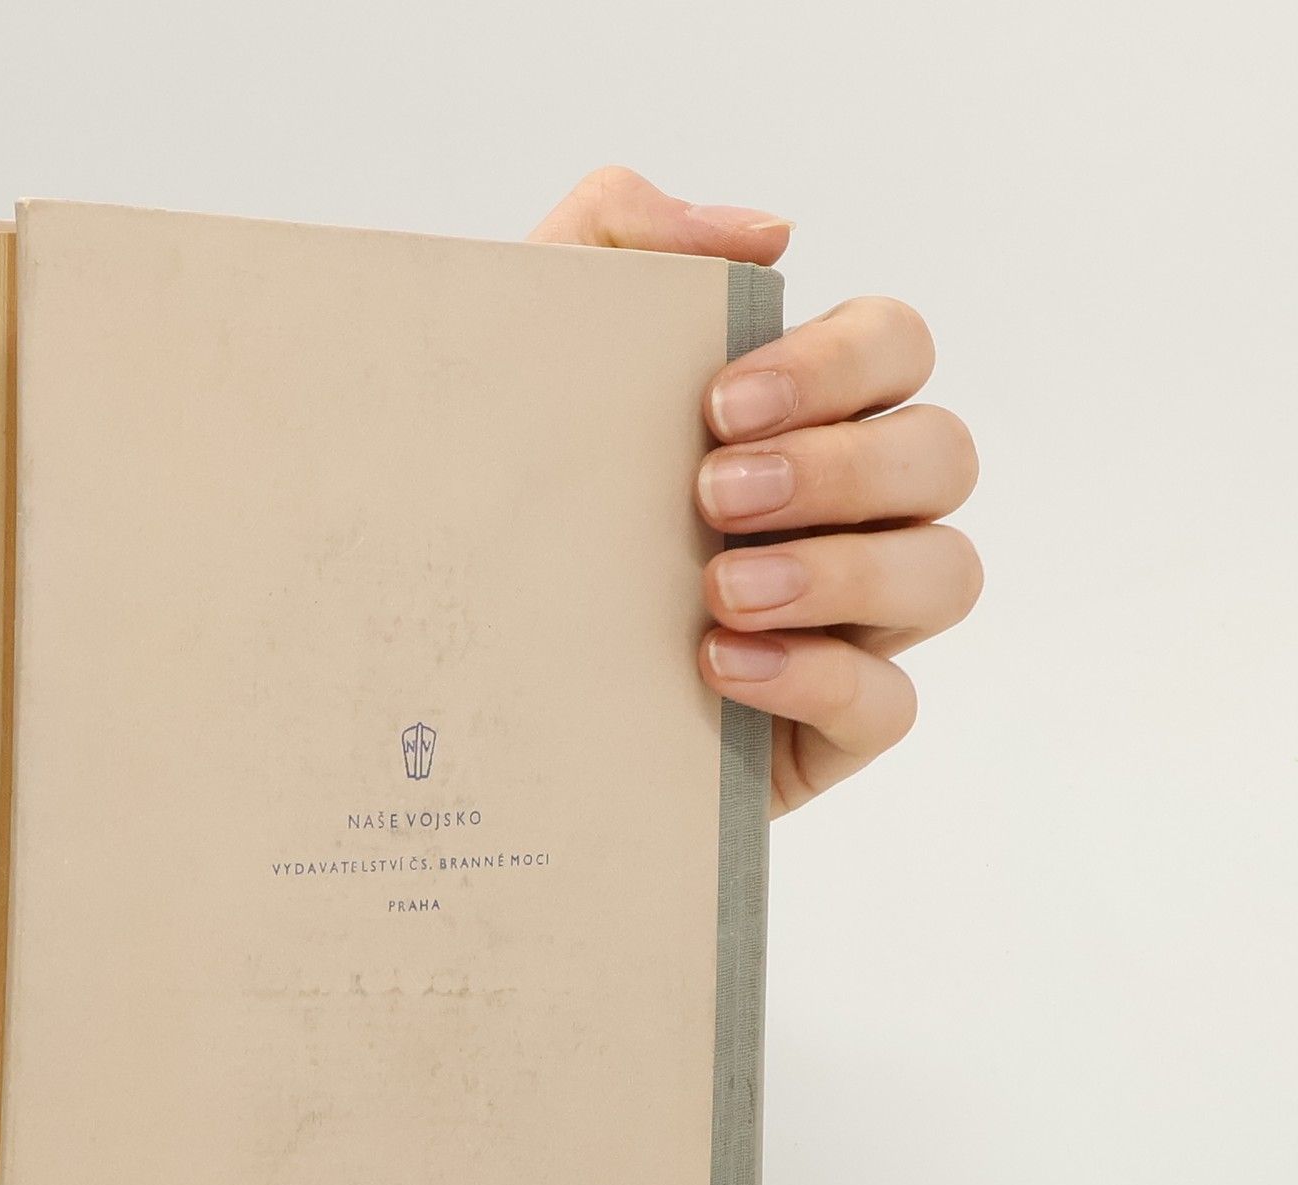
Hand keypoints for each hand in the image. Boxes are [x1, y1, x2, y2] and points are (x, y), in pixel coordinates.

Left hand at [531, 169, 981, 813]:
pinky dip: (817, 678)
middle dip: (839, 468)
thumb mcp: (529, 351)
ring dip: (843, 572)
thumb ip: (619, 236)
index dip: (841, 363)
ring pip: (945, 573)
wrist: (462, 661)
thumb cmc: (515, 499)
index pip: (897, 347)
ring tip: (718, 590)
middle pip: (942, 455)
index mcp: (804, 415)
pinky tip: (721, 665)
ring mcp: (852, 621)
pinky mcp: (827, 727)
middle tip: (713, 497)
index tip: (720, 405)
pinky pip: (889, 703)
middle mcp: (851, 511)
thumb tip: (770, 235)